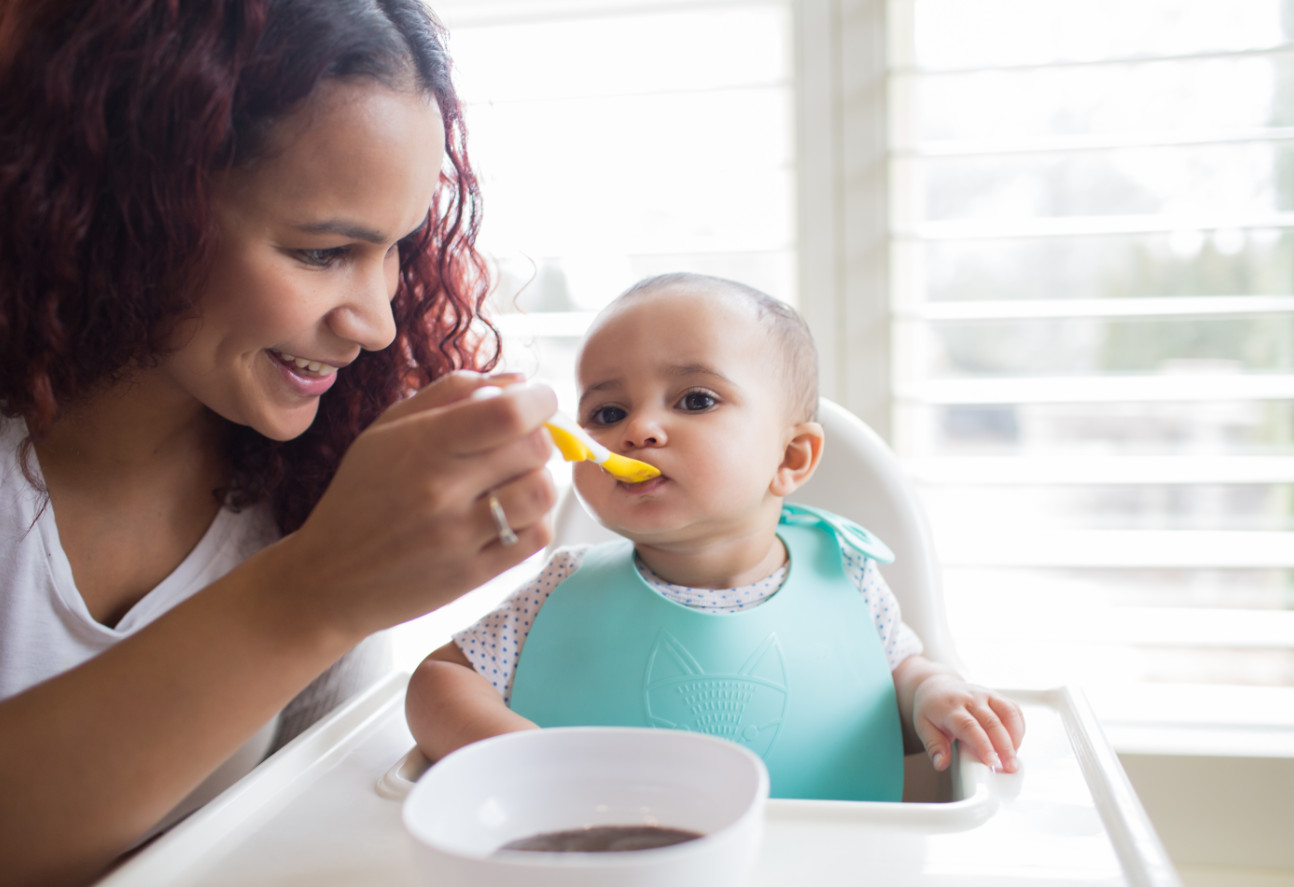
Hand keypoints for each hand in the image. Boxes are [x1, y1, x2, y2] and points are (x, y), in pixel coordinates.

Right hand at [270, 371, 558, 641]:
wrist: (328, 578)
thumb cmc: (362, 494)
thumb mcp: (388, 430)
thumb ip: (452, 393)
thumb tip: (519, 379)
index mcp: (421, 445)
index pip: (508, 413)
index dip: (539, 400)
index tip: (538, 401)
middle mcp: (441, 490)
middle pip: (534, 448)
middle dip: (539, 436)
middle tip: (520, 442)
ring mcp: (459, 537)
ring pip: (542, 492)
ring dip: (538, 479)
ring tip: (514, 480)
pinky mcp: (473, 575)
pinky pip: (535, 538)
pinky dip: (534, 519)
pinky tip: (508, 514)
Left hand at [911, 673, 1024, 772]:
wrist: (937, 685)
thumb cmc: (932, 708)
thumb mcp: (923, 727)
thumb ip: (934, 746)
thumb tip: (941, 764)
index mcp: (950, 708)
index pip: (968, 726)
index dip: (982, 744)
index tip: (991, 761)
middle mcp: (970, 699)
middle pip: (992, 722)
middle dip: (1005, 746)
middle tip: (1010, 767)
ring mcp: (985, 695)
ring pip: (1007, 713)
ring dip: (1015, 737)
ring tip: (1014, 757)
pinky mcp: (996, 695)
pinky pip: (1013, 709)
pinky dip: (1019, 727)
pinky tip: (1015, 743)